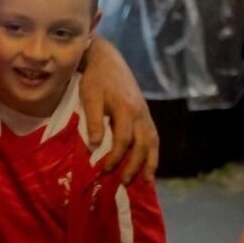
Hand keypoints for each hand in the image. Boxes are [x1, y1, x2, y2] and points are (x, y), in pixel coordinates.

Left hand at [80, 37, 158, 182]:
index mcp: (126, 109)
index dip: (116, 157)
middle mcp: (140, 112)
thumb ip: (94, 121)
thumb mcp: (90, 97)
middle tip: (125, 182)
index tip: (106, 170)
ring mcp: (145, 113)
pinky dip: (153, 151)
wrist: (107, 60)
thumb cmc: (95, 79)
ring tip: (147, 180)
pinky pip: (153, 135)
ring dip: (151, 161)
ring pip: (153, 141)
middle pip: (143, 144)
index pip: (124, 139)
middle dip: (135, 165)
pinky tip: (150, 163)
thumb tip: (95, 146)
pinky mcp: (145, 112)